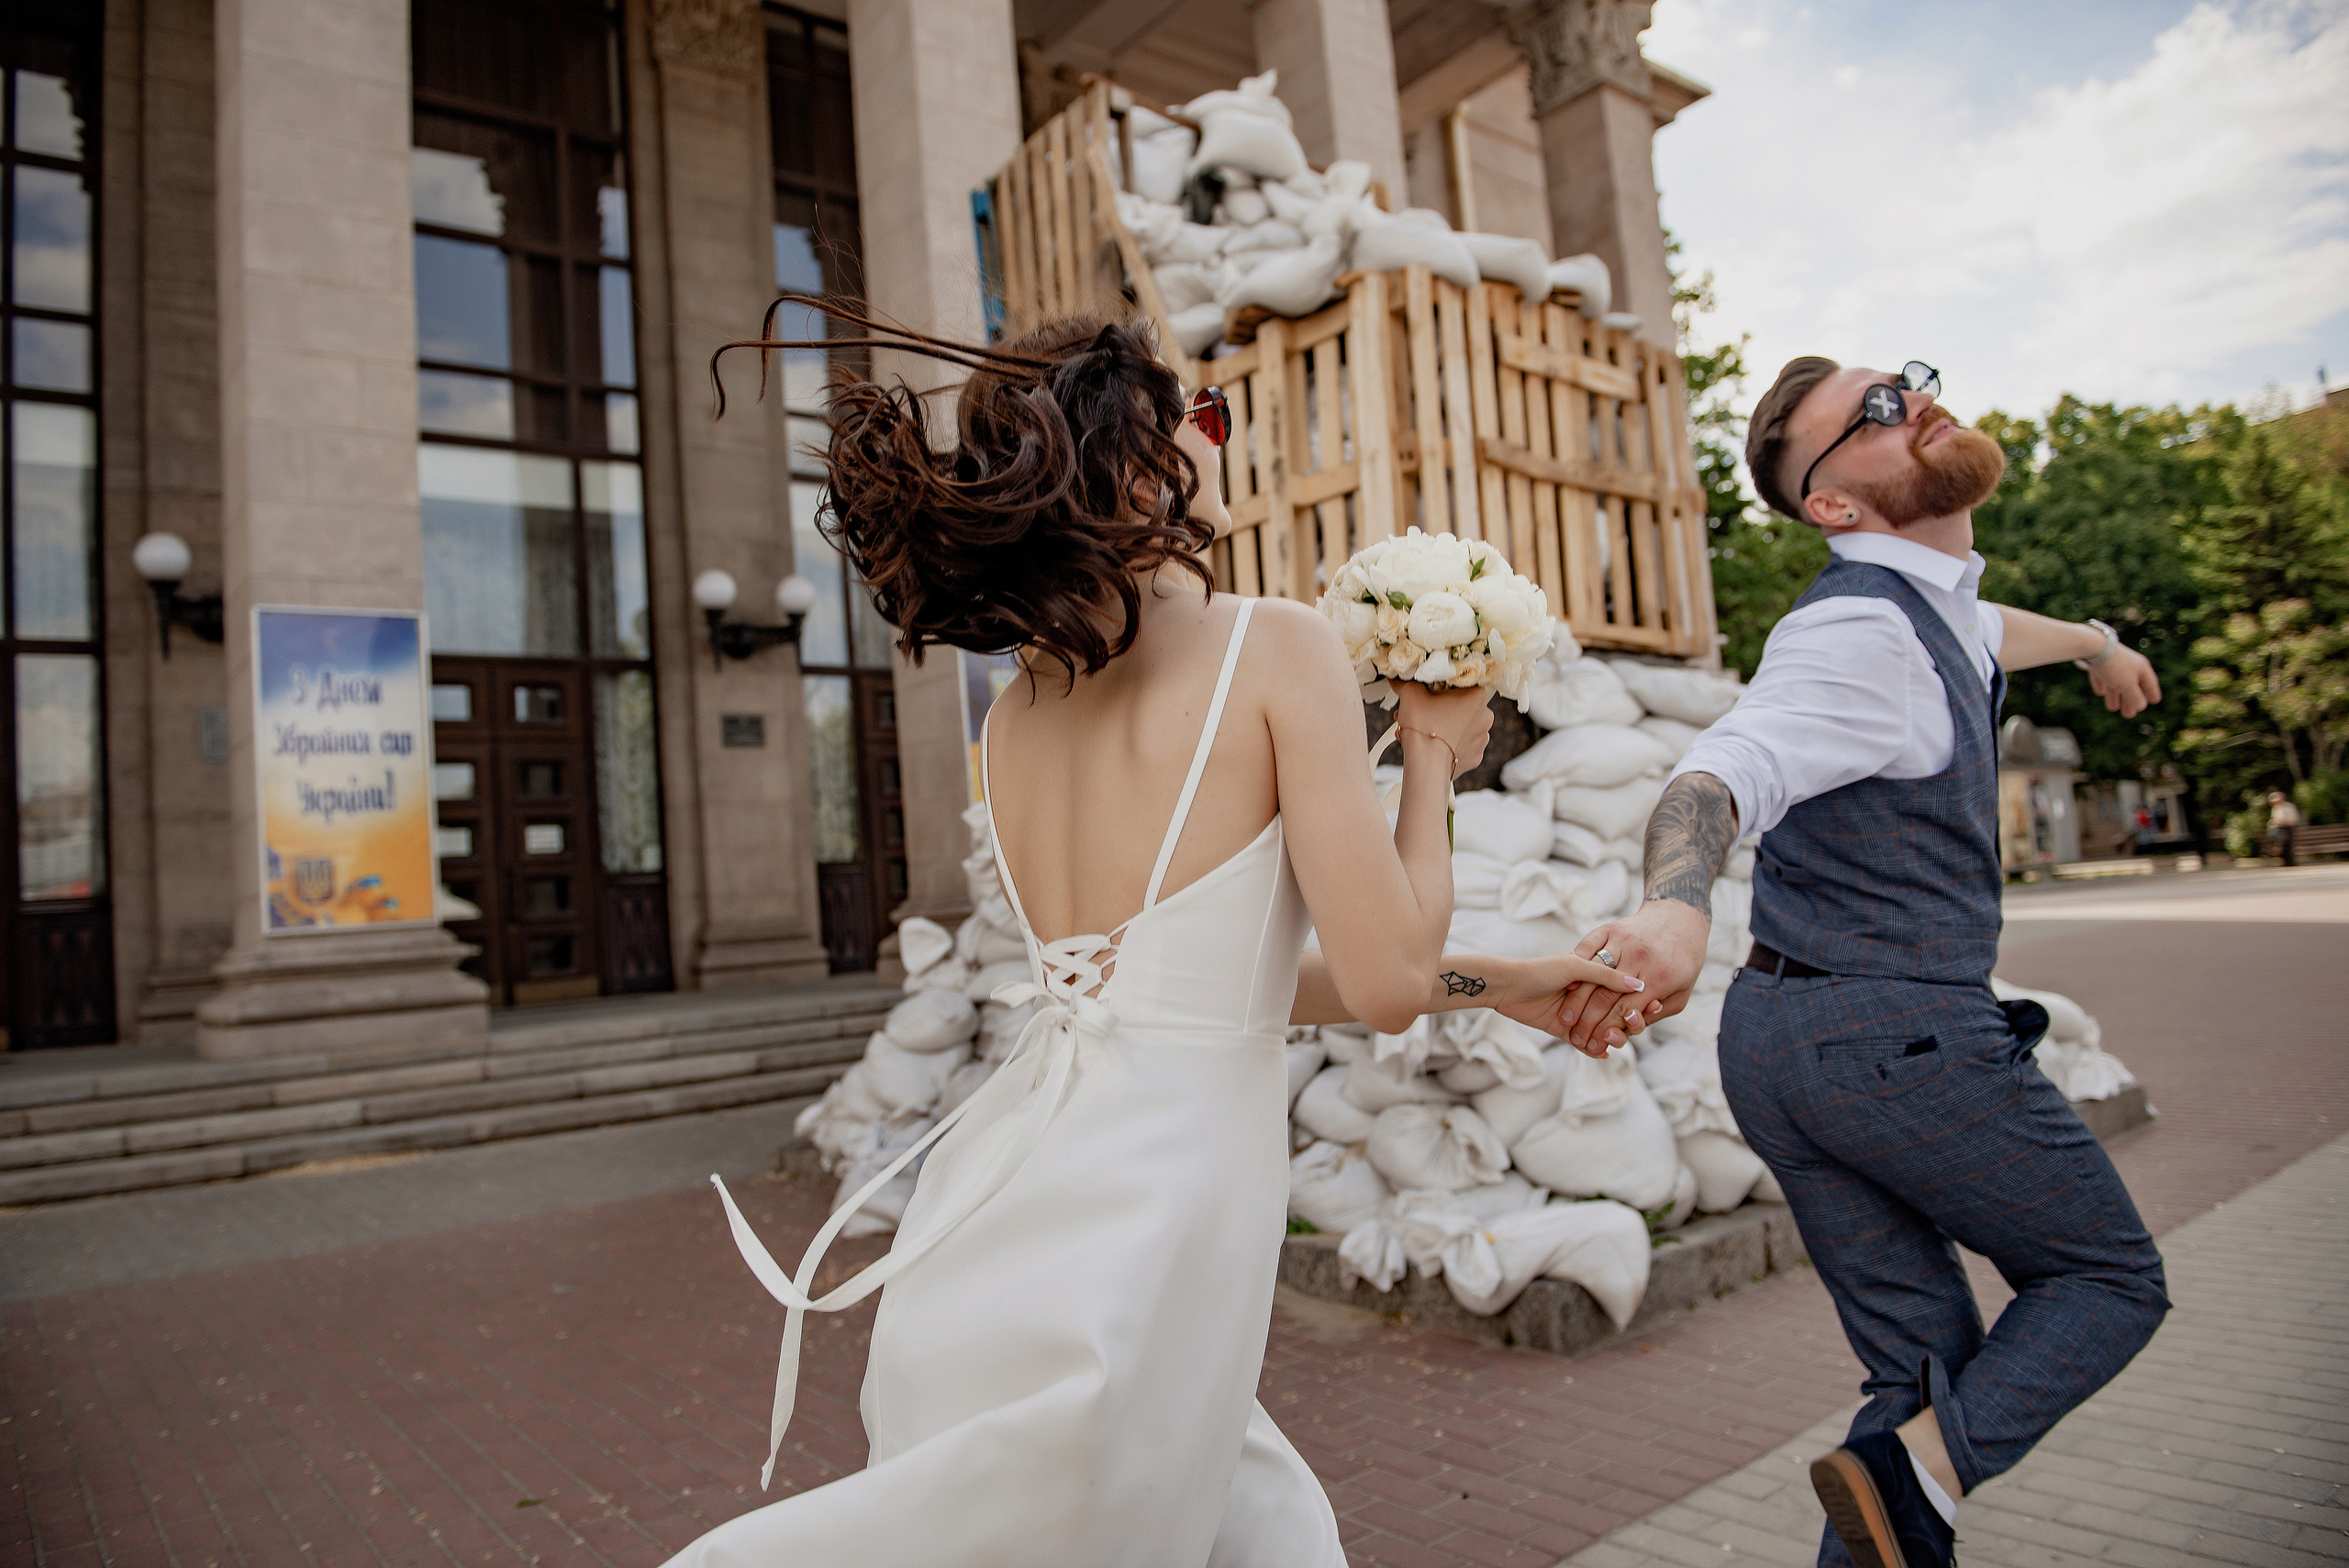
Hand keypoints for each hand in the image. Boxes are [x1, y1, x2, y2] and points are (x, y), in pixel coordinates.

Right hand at [1395, 682, 1494, 777]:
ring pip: (1459, 727)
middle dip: (1436, 708)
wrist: (1427, 766)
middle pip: (1458, 706)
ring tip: (1419, 731)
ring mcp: (1482, 739)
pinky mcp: (1475, 757)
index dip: (1439, 688)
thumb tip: (1397, 679)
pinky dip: (1447, 744)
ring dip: (1440, 726)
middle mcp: (1485, 716)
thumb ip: (1406, 683)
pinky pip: (1460, 746)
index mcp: (1477, 696)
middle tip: (1416, 713)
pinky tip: (1430, 745)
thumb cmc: (1423, 726)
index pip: (1459, 684)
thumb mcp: (1411, 694)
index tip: (1425, 693)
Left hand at [1492, 953, 1650, 1058]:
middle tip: (1636, 1025)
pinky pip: (1584, 1044)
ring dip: (1611, 1036)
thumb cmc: (1540, 970)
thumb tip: (1639, 984)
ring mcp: (1577, 1014)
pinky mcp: (1564, 1031)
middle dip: (1626, 1021)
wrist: (1506, 985)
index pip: (1622, 990)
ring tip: (1617, 1040)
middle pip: (1615, 1012)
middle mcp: (1587, 995)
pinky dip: (1594, 1050)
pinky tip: (1604, 1054)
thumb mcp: (1576, 966)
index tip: (1655, 1003)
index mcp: (1593, 975)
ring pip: (1601, 1029)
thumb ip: (1606, 975)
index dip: (1638, 998)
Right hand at [1560, 900, 1710, 1051]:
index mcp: (1658, 979)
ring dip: (1575, 1000)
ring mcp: (1622, 941)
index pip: (1624, 1012)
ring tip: (1567, 1018)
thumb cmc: (1682, 963)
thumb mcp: (1679, 995)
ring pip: (1590, 974)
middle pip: (1604, 996)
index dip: (1606, 1032)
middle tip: (1576, 1038)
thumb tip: (1630, 1026)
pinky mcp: (1609, 928)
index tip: (1593, 1047)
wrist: (1681, 920)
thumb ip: (1656, 1013)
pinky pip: (1586, 947)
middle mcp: (1639, 958)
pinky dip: (1575, 967)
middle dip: (1587, 1023)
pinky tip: (1569, 986)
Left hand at [2087, 644, 2160, 717]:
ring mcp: (2114, 661)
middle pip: (2132, 685)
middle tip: (2129, 715)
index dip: (2152, 693)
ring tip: (2112, 708)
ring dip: (2115, 696)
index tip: (2154, 701)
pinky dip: (2103, 684)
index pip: (2150, 683)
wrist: (2093, 646)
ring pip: (2116, 681)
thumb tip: (2141, 706)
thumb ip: (2135, 697)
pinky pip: (2103, 675)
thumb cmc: (2114, 666)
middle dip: (2130, 700)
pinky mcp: (2098, 660)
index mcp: (2141, 667)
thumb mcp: (2127, 685)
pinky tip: (2099, 692)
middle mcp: (2130, 663)